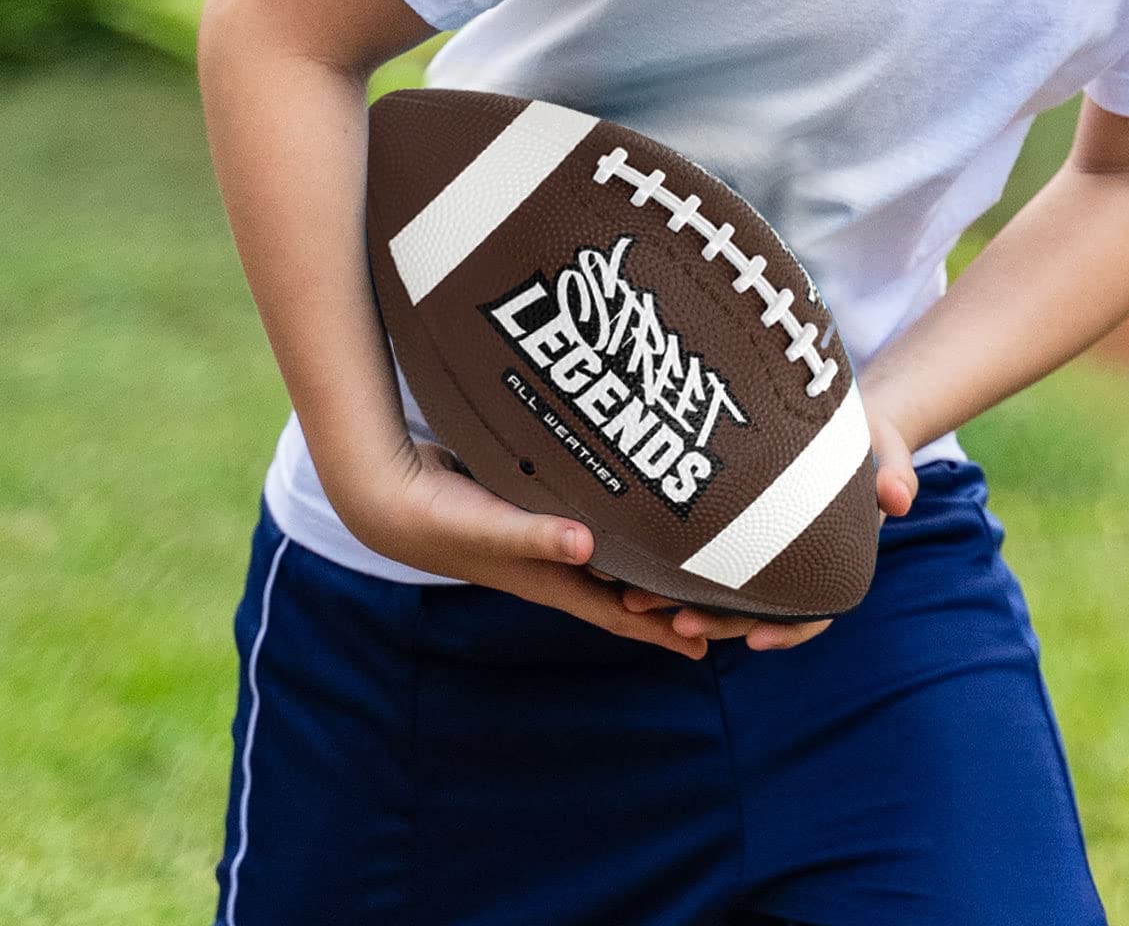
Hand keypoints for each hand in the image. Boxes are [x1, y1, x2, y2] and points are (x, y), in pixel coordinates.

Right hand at [335, 435, 715, 658]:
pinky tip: (641, 511)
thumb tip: (586, 546)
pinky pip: (595, 528)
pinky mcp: (540, 512)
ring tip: (694, 562)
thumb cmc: (440, 517)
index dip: (660, 631)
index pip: (617, 614)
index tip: (706, 645)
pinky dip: (623, 529)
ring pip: (612, 563)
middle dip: (668, 604)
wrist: (393, 497)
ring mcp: (547, 543)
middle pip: (623, 594)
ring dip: (649, 569)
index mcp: (550, 580)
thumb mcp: (490, 526)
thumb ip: (534, 536)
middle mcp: (555, 567)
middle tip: (721, 605)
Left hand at [619, 382, 920, 650]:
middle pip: (753, 609)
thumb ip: (897, 469)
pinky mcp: (732, 531)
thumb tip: (899, 498)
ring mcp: (760, 552)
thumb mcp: (888, 445)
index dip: (788, 629)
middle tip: (675, 623)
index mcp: (833, 561)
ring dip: (678, 603)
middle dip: (714, 621)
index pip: (814, 611)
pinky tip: (633, 567)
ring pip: (718, 592)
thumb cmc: (866, 435)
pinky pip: (702, 560)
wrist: (841, 422)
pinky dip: (671, 569)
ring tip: (634, 600)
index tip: (756, 639)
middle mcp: (792, 567)